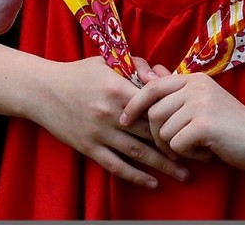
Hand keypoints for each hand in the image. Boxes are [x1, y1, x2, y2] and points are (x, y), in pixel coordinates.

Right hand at [23, 57, 189, 189]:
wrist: (42, 90)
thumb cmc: (77, 73)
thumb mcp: (106, 61)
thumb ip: (134, 66)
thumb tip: (159, 74)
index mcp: (118, 88)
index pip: (154, 105)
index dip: (176, 115)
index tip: (195, 124)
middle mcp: (111, 113)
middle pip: (151, 132)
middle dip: (178, 144)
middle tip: (201, 154)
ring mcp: (100, 132)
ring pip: (138, 153)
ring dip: (163, 165)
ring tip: (184, 174)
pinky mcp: (89, 147)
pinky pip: (116, 166)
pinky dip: (136, 176)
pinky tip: (152, 182)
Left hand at [121, 71, 244, 170]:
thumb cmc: (231, 123)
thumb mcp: (204, 100)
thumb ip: (177, 90)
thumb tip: (148, 75)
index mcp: (193, 79)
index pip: (151, 87)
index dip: (133, 104)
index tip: (124, 119)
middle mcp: (195, 86)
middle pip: (153, 112)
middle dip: (157, 134)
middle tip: (176, 146)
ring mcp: (200, 103)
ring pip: (162, 131)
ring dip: (174, 147)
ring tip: (197, 147)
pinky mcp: (204, 124)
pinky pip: (176, 145)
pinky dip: (188, 154)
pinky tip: (206, 151)